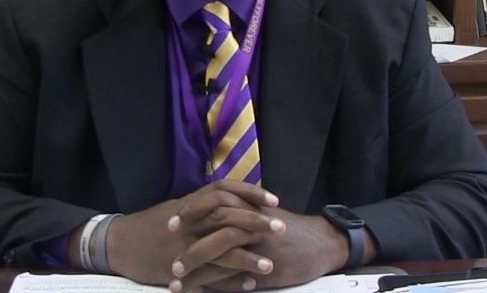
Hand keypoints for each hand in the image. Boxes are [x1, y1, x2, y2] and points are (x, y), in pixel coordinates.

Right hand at [103, 180, 280, 285]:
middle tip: (281, 227)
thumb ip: (204, 206)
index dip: (250, 193)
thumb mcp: (178, 207)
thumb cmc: (152, 224)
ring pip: (221, 248)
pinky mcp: (179, 269)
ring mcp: (184, 245)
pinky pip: (210, 275)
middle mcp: (190, 221)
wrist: (120, 242)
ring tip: (271, 264)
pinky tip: (249, 284)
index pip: (225, 190)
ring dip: (248, 257)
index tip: (273, 199)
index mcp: (191, 203)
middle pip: (227, 216)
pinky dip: (231, 280)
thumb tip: (232, 202)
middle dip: (256, 221)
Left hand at [170, 206, 351, 291]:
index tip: (171, 221)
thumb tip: (210, 214)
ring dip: (195, 267)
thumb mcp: (263, 212)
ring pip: (220, 254)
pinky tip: (198, 292)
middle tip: (167, 254)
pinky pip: (234, 278)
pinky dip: (214, 286)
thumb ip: (239, 210)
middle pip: (213, 227)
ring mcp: (258, 246)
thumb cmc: (287, 227)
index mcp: (249, 206)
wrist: (319, 242)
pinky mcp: (265, 269)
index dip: (191, 211)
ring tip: (174, 279)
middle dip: (187, 241)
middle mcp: (251, 223)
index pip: (214, 202)